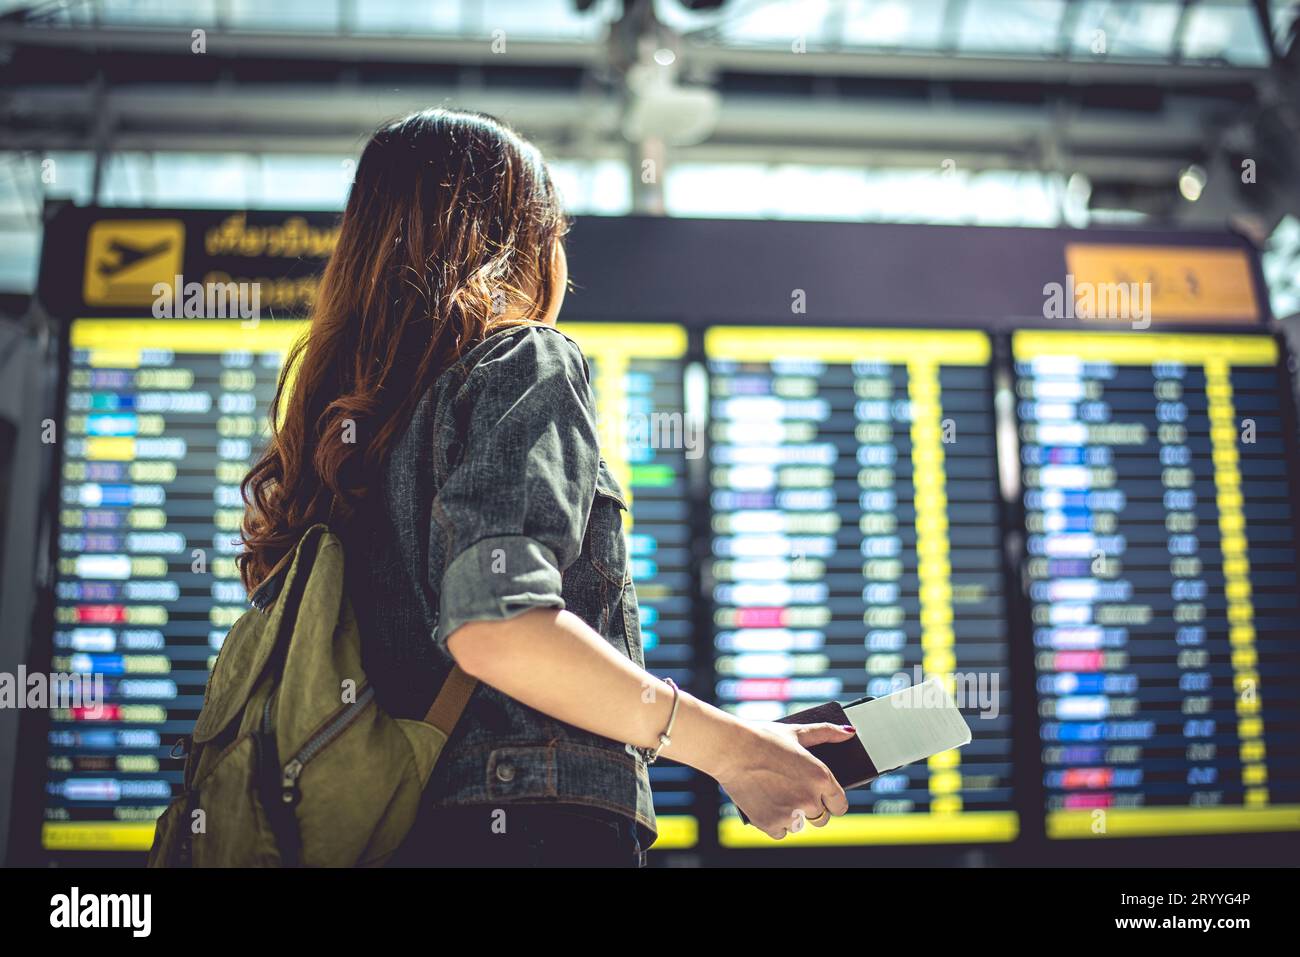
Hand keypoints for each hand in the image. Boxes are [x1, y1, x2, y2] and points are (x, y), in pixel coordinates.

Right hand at [714, 721, 854, 838]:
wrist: (730, 749)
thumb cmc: (763, 737)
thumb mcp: (796, 732)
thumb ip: (826, 732)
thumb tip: (849, 733)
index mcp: (821, 777)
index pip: (840, 805)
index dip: (832, 802)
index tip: (823, 798)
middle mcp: (809, 799)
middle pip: (821, 817)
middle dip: (810, 807)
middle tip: (792, 791)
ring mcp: (790, 813)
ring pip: (800, 825)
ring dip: (791, 815)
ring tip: (776, 794)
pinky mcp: (770, 824)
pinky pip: (781, 832)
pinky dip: (774, 822)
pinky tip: (766, 804)